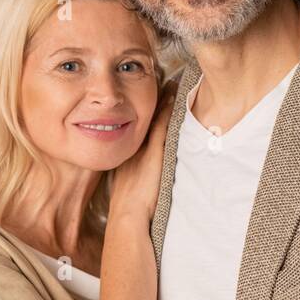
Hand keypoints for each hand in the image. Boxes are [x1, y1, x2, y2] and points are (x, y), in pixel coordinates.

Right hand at [108, 81, 175, 223]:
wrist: (128, 218)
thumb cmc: (130, 212)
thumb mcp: (129, 192)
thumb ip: (135, 183)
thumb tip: (138, 187)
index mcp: (126, 159)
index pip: (135, 130)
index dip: (145, 114)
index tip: (152, 100)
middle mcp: (133, 150)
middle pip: (144, 121)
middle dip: (152, 103)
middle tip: (160, 81)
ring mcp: (143, 150)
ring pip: (153, 119)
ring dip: (161, 101)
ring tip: (170, 82)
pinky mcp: (154, 153)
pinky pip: (162, 125)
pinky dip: (167, 109)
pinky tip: (174, 94)